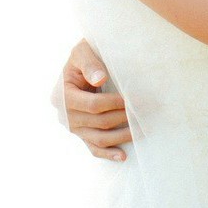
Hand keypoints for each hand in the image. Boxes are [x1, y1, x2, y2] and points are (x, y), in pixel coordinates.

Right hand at [56, 39, 131, 160]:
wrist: (81, 63)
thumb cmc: (84, 55)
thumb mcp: (83, 51)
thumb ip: (90, 63)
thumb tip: (100, 79)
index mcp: (62, 96)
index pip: (93, 105)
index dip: (114, 104)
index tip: (133, 100)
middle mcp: (65, 115)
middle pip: (99, 122)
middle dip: (123, 118)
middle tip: (146, 113)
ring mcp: (73, 127)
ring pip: (99, 138)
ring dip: (121, 136)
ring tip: (141, 131)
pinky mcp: (81, 134)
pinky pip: (93, 148)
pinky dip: (108, 153)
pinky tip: (123, 156)